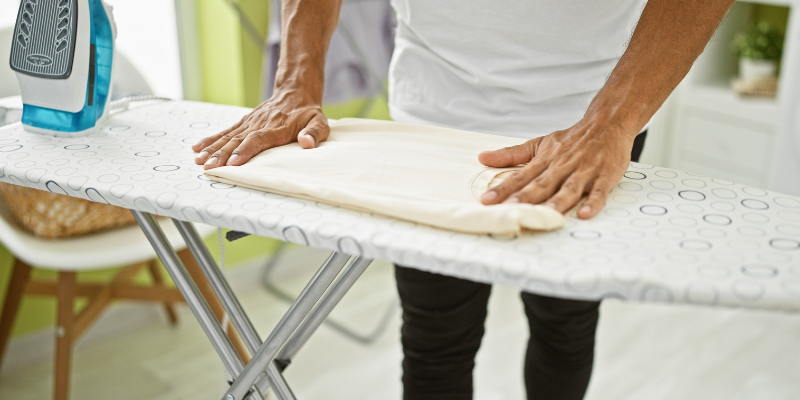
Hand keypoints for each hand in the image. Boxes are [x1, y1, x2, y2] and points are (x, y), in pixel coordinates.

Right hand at [193, 94, 328, 168]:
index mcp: (277, 128)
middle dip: (222, 155)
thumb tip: (307, 143)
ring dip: (213, 149)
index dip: (245, 150)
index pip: (258, 139)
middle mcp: (259, 124)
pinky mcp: (244, 123)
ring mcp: (249, 123)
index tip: (233, 162)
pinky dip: (211, 140)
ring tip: (199, 160)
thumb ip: (314, 133)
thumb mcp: (319, 122)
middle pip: (238, 140)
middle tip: (209, 167)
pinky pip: (225, 132)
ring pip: (228, 137)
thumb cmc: (308, 112)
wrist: (296, 92)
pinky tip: (197, 148)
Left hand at [478, 118, 635, 218]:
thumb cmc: (572, 140)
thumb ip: (512, 155)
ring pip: (568, 189)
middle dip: (525, 198)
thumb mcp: (539, 144)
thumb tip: (482, 158)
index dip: (503, 188)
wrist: (607, 123)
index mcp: (545, 160)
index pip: (520, 176)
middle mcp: (562, 166)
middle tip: (509, 210)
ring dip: (556, 202)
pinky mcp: (604, 176)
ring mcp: (584, 171)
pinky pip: (598, 191)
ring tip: (544, 215)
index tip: (487, 200)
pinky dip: (592, 202)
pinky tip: (585, 214)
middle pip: (541, 184)